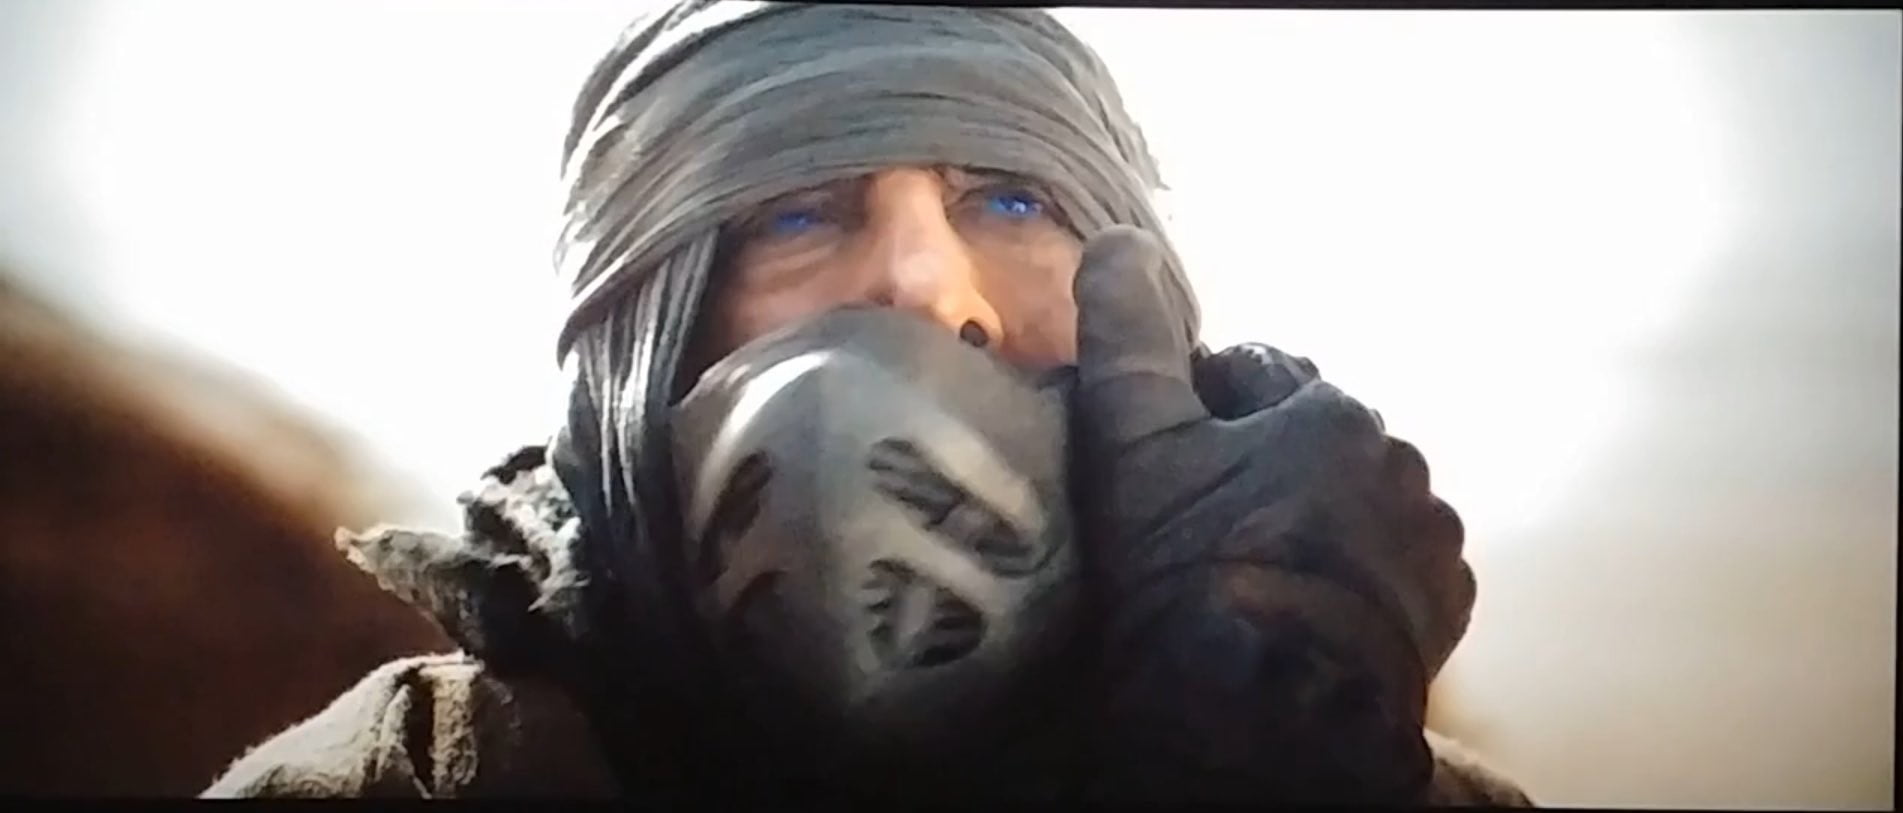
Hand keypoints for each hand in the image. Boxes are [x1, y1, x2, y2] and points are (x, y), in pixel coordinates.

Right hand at [1070, 226, 1474, 801]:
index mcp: (1331, 411)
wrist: (1265, 710)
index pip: (1254, 375)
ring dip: (1318, 520)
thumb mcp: (1135, 441)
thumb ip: (1127, 336)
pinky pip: (1396, 569)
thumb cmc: (1192, 568)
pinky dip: (1359, 577)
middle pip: (1312, 442)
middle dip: (1266, 464)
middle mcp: (1400, 462)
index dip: (1199, 410)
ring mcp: (1429, 542)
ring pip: (1358, 504)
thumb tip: (1119, 239)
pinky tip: (1308, 608)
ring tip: (1257, 572)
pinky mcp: (1445, 612)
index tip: (1167, 460)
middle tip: (1204, 524)